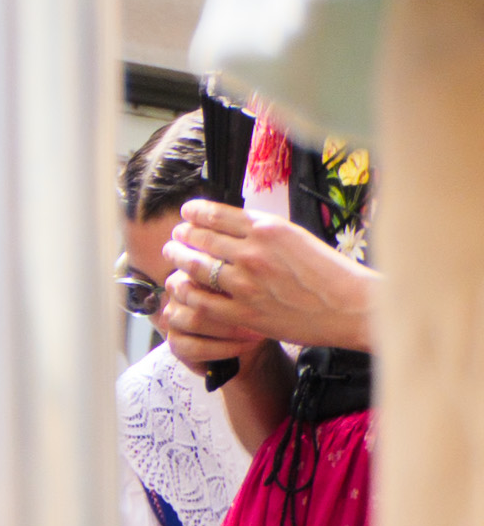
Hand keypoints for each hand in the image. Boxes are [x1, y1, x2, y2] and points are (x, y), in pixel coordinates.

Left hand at [163, 200, 375, 355]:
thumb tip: (236, 226)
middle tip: (176, 236)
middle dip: (183, 235)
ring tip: (173, 256)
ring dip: (179, 259)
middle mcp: (253, 252)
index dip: (195, 213)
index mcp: (269, 229)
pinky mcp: (243, 312)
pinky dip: (186, 291)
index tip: (187, 213)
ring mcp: (245, 284)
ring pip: (195, 267)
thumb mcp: (299, 238)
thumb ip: (266, 233)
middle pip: (201, 239)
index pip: (217, 215)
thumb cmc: (332, 273)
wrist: (353, 307)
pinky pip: (200, 300)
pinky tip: (181, 287)